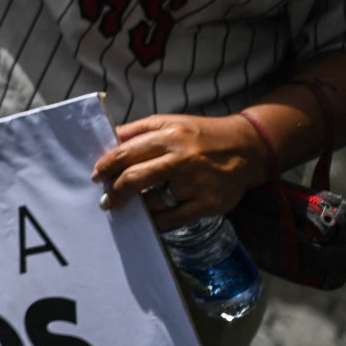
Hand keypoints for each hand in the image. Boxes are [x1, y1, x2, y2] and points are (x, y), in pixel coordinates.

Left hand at [91, 114, 266, 230]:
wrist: (248, 148)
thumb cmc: (202, 135)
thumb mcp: (169, 123)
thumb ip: (137, 131)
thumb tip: (108, 141)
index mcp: (170, 136)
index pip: (127, 153)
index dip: (107, 166)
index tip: (97, 176)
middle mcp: (182, 159)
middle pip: (135, 178)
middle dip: (115, 191)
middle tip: (106, 200)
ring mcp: (196, 184)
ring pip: (153, 202)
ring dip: (137, 207)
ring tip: (132, 206)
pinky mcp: (208, 204)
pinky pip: (172, 219)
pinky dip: (157, 222)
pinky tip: (149, 220)